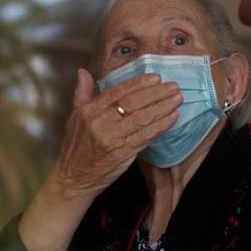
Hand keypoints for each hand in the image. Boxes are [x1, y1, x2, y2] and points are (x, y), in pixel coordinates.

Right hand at [53, 68, 182, 197]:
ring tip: (177, 99)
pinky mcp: (123, 152)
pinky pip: (145, 136)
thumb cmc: (76, 148)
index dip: (139, 83)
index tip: (156, 78)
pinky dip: (160, 126)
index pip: (118, 91)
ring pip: (142, 118)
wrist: (73, 179)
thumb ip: (82, 93)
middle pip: (133, 102)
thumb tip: (83, 71)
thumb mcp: (74, 117)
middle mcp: (100, 122)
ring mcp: (112, 137)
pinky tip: (172, 118)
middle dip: (156, 93)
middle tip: (173, 86)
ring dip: (162, 107)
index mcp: (89, 110)